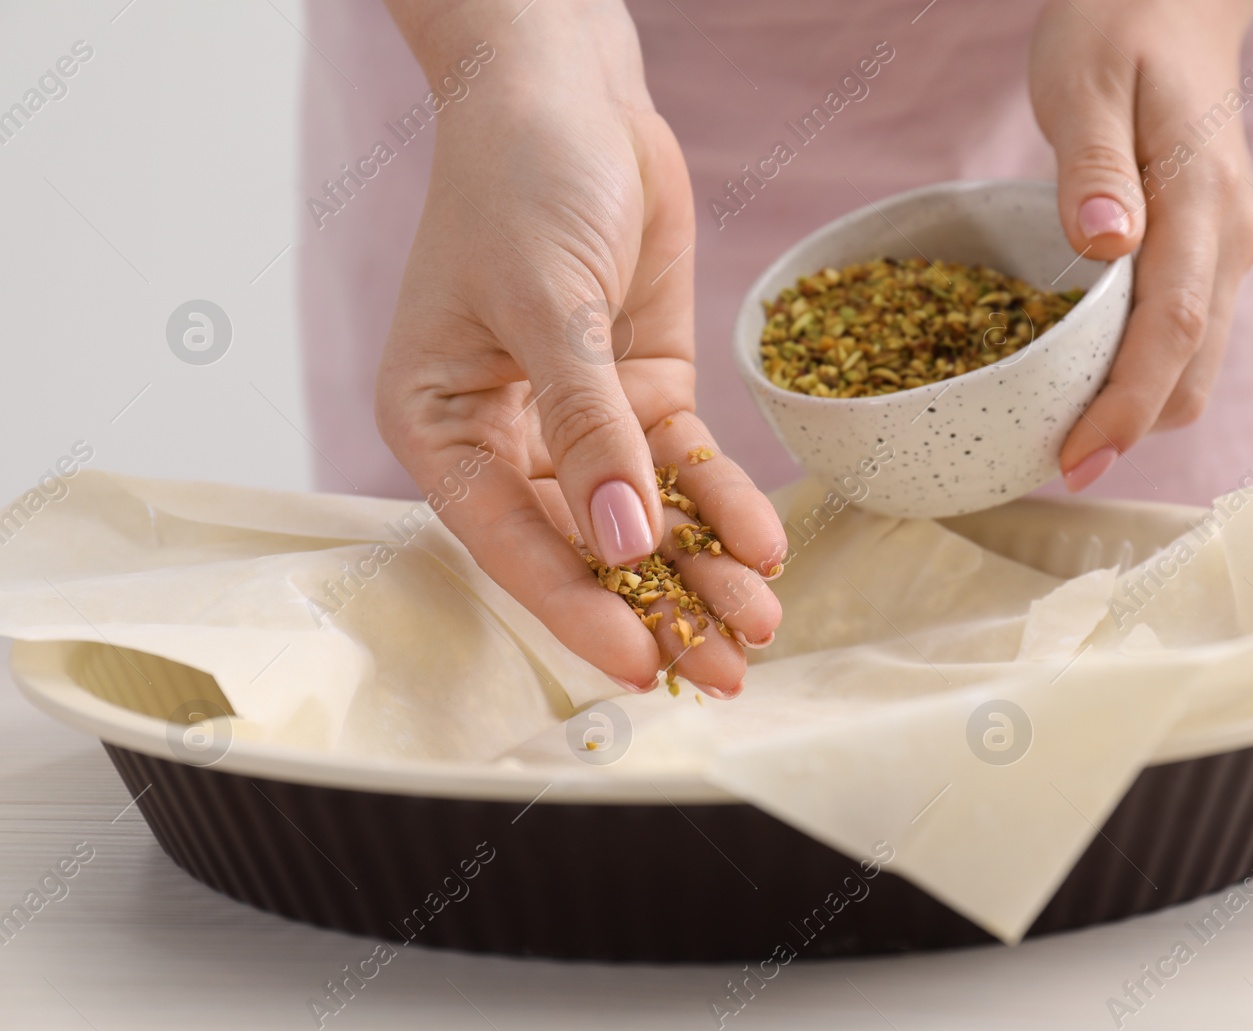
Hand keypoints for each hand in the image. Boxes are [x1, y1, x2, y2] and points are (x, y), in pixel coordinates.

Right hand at [376, 0, 784, 697]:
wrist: (570, 89)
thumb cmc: (519, 178)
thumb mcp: (545, 302)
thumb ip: (587, 427)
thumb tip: (624, 542)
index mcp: (439, 421)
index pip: (506, 539)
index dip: (574, 606)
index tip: (639, 664)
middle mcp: (505, 435)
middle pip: (583, 545)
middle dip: (654, 608)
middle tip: (722, 671)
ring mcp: (581, 419)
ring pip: (643, 516)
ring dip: (702, 570)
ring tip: (760, 624)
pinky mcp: (643, 390)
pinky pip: (685, 463)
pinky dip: (724, 501)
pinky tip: (766, 543)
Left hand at [1029, 0, 1252, 491]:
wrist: (1176, 0)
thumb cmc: (1120, 28)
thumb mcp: (1085, 81)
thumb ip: (1093, 165)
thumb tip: (1105, 245)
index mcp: (1203, 202)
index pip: (1175, 328)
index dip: (1127, 405)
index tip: (1077, 458)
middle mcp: (1230, 242)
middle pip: (1193, 370)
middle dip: (1130, 431)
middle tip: (1054, 466)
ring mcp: (1226, 253)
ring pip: (1194, 366)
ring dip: (1136, 412)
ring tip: (1060, 436)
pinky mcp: (1209, 258)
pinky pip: (1184, 340)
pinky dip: (1140, 379)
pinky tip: (1082, 385)